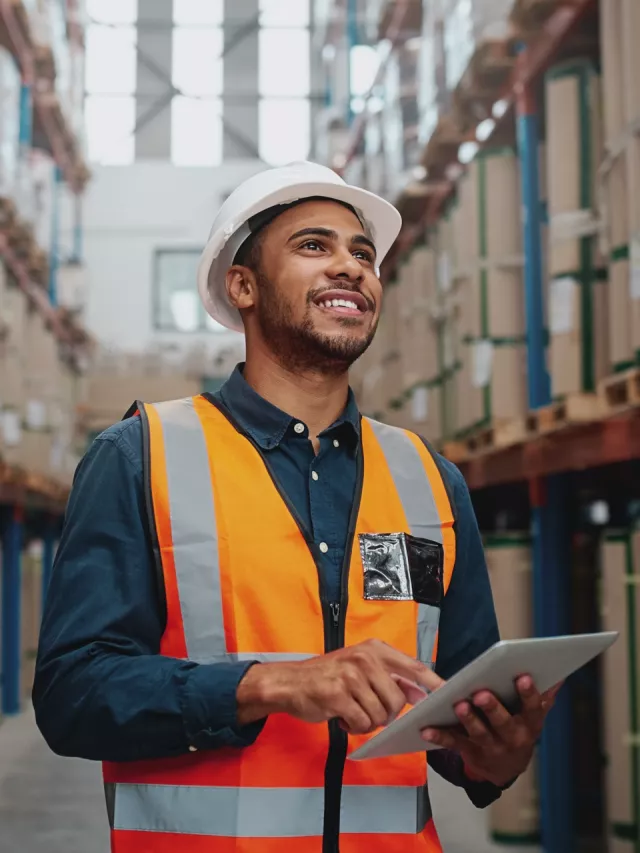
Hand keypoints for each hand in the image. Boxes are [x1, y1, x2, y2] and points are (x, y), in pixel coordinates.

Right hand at [237, 639, 443, 733]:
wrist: (289, 683)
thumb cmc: (328, 677)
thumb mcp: (360, 668)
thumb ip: (389, 677)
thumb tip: (419, 692)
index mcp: (374, 649)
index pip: (413, 666)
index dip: (433, 682)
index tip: (450, 694)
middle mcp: (364, 658)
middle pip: (397, 699)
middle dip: (386, 714)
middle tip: (367, 710)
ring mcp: (351, 676)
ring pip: (380, 714)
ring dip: (368, 722)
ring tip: (351, 711)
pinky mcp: (337, 695)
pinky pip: (362, 723)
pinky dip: (354, 727)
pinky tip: (341, 716)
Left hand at [421, 676, 561, 787]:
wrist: (506, 768)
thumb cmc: (519, 730)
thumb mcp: (534, 716)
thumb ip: (543, 697)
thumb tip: (558, 676)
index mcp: (529, 725)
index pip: (533, 709)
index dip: (529, 694)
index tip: (523, 677)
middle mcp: (512, 738)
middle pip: (502, 723)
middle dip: (493, 708)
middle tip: (482, 693)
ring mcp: (490, 746)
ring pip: (478, 733)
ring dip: (468, 720)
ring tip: (459, 705)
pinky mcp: (470, 751)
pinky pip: (453, 742)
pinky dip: (439, 736)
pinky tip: (426, 728)